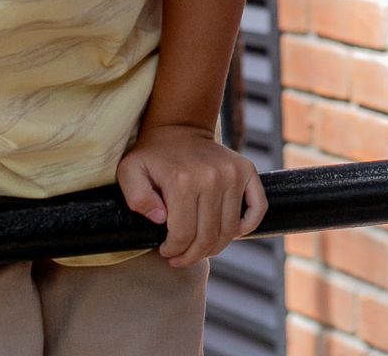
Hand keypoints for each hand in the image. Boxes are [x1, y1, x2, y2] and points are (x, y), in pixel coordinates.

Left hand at [117, 123, 266, 266]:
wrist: (179, 129)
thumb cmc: (153, 156)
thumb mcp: (130, 172)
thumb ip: (137, 197)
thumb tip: (161, 219)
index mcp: (183, 181)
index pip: (183, 235)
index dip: (174, 251)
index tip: (166, 252)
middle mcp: (212, 177)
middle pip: (208, 237)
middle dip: (192, 255)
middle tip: (181, 258)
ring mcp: (233, 174)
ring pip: (230, 230)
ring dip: (215, 247)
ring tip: (200, 249)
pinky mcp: (247, 171)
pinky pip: (257, 208)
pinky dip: (246, 227)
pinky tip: (230, 234)